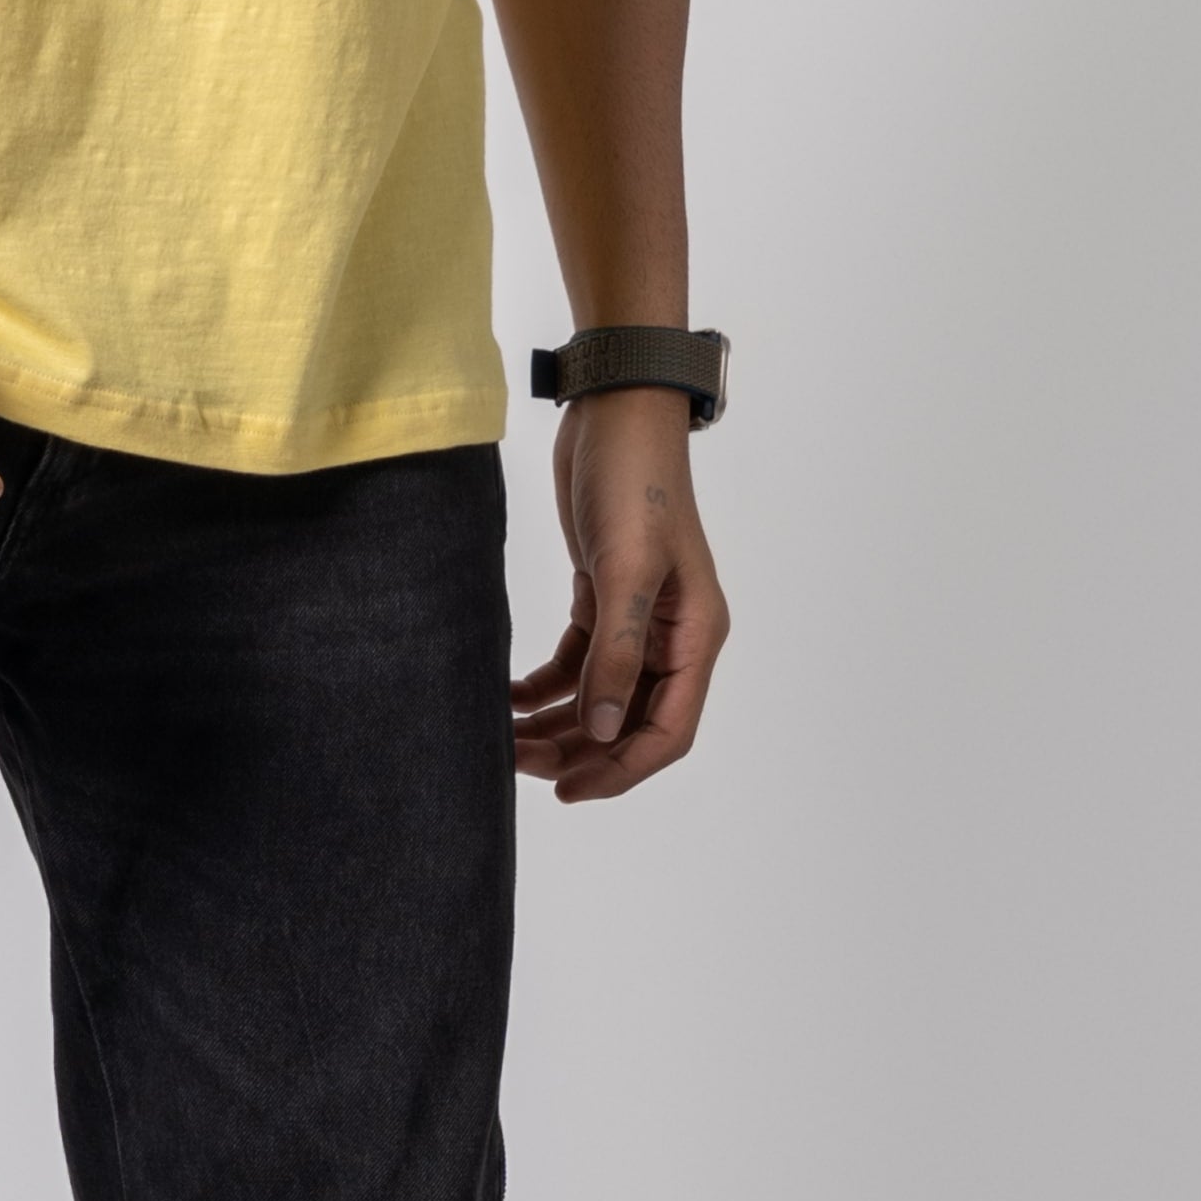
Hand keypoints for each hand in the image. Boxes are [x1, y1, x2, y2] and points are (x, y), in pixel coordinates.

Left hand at [509, 385, 729, 800]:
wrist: (612, 410)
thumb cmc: (633, 480)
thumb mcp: (624, 569)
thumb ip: (616, 654)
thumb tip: (603, 733)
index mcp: (696, 635)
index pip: (668, 730)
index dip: (621, 769)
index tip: (567, 790)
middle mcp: (672, 634)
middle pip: (629, 722)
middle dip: (578, 750)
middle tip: (517, 765)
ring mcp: (637, 616)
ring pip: (598, 696)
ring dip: (556, 723)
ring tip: (504, 740)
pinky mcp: (601, 594)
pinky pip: (577, 660)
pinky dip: (544, 685)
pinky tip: (506, 698)